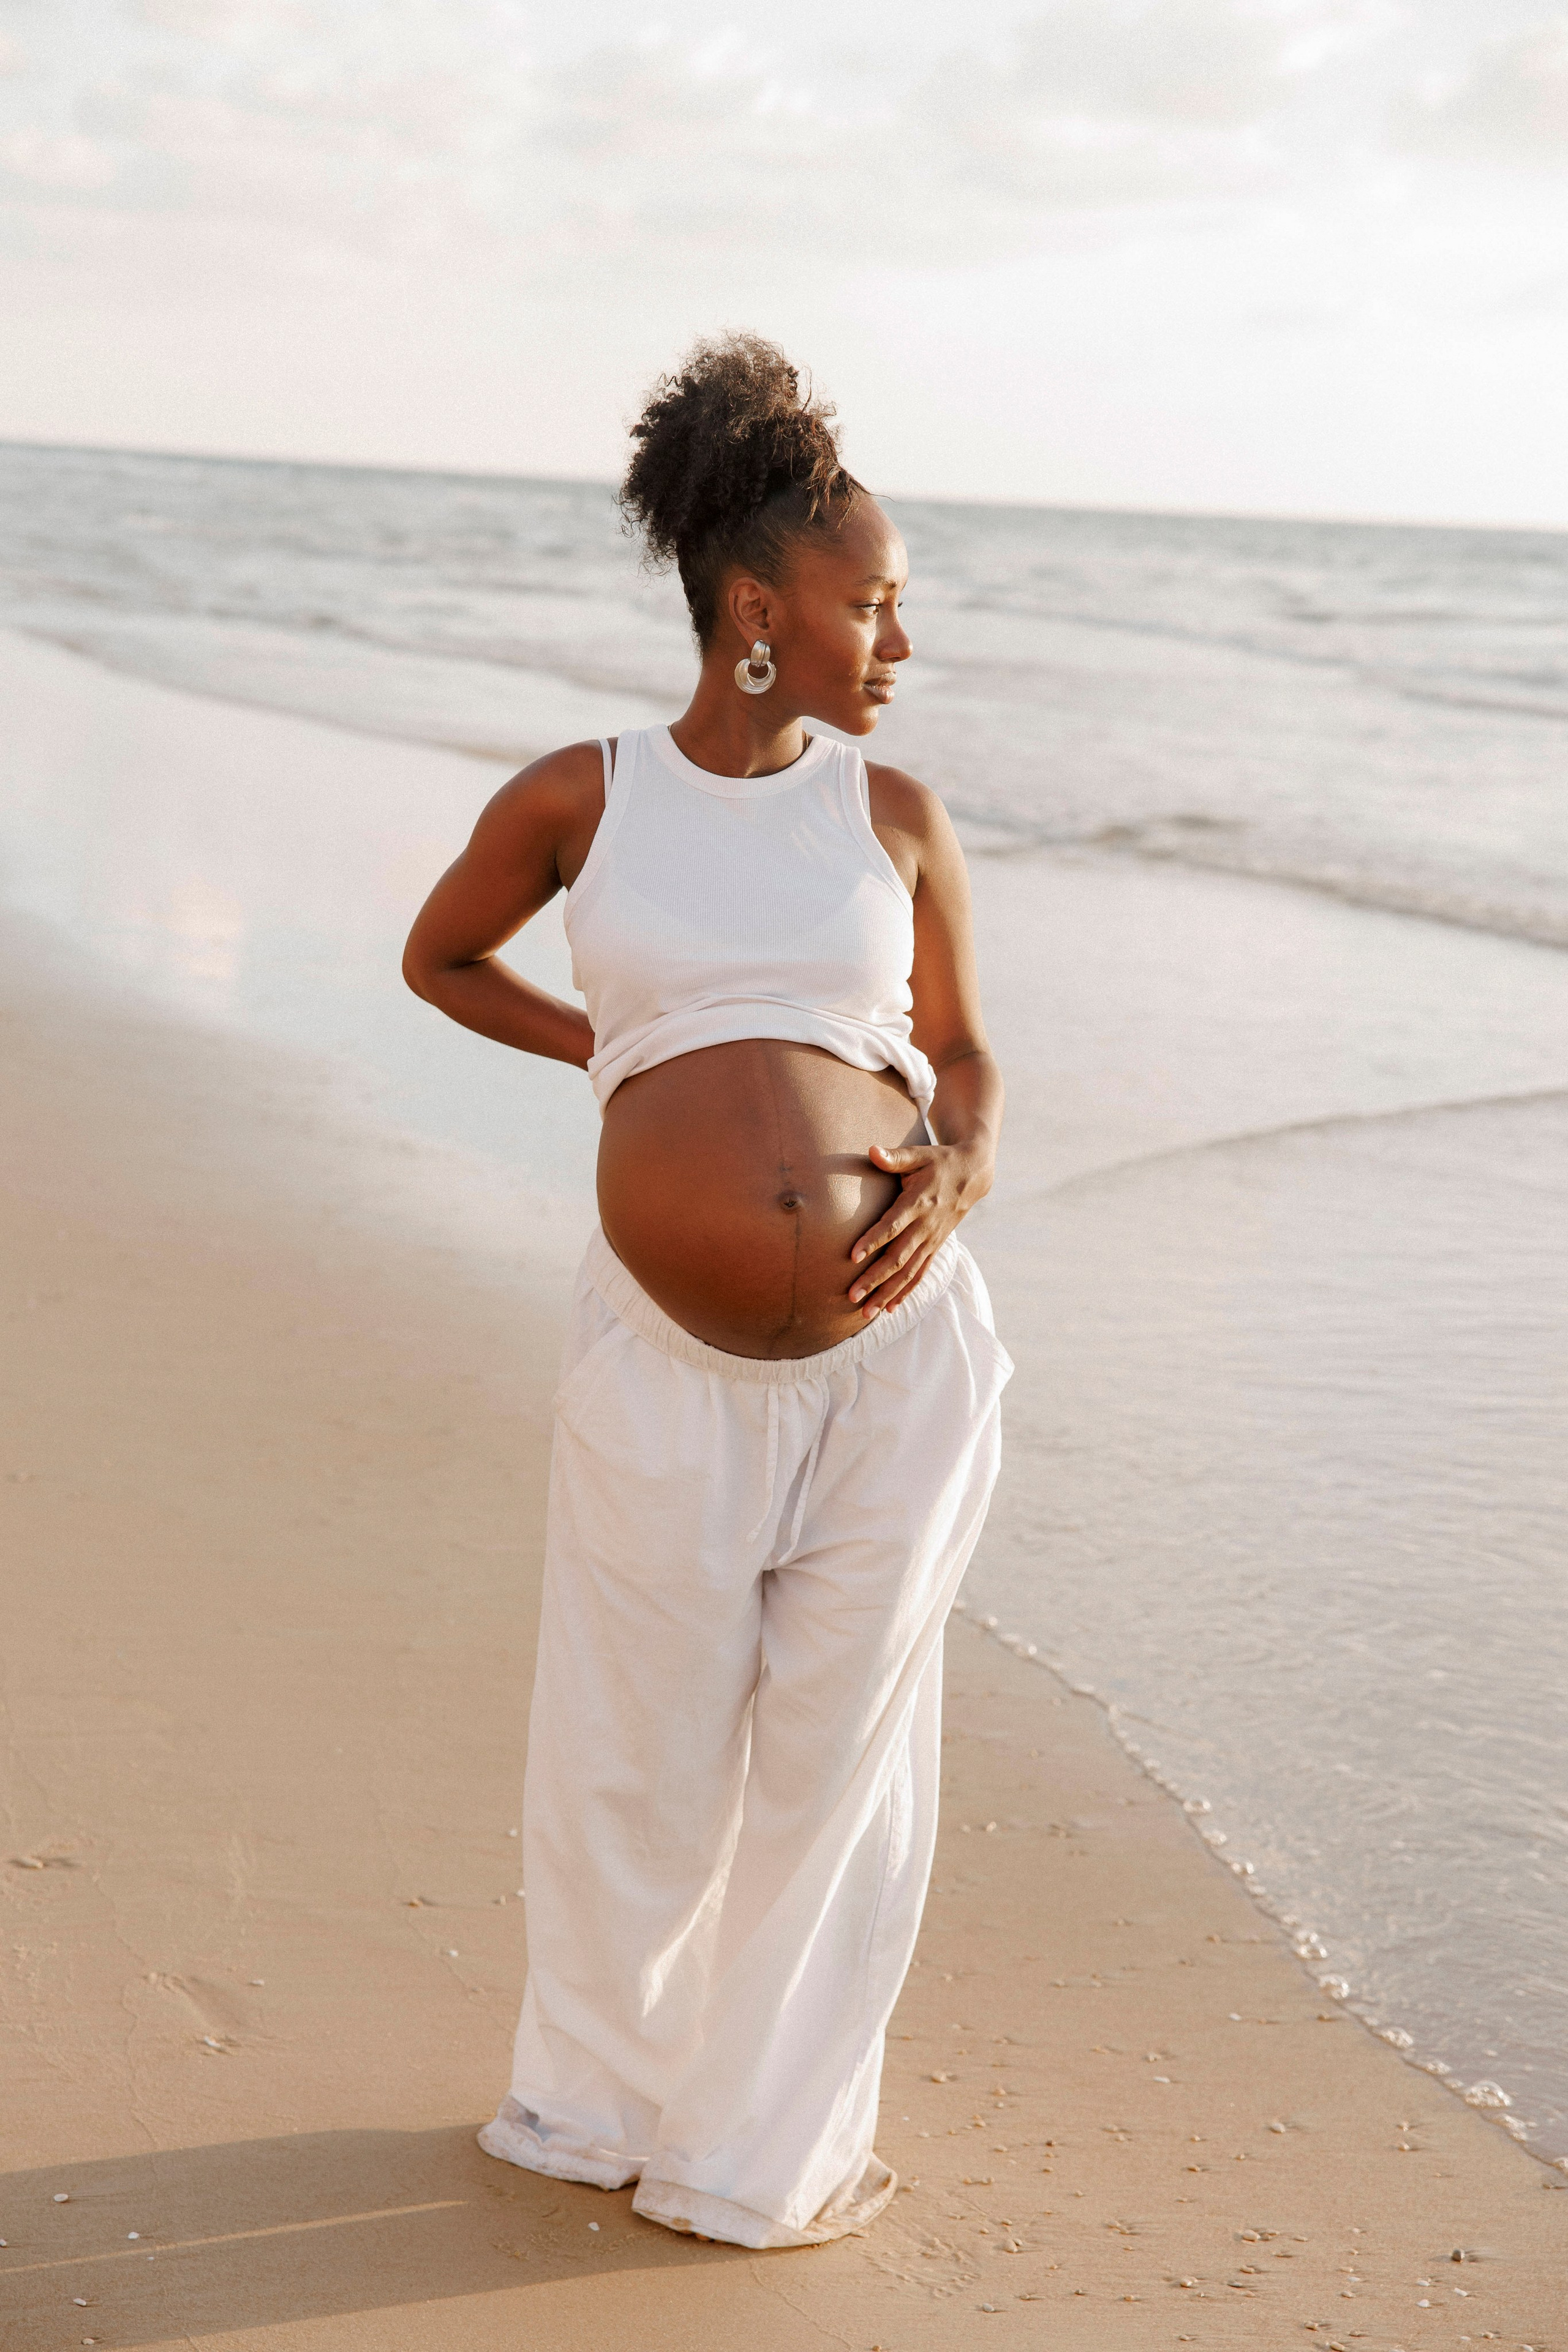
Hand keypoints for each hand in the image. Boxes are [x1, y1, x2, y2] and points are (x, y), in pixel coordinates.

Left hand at [847, 1139, 991, 1316]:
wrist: (973, 1174)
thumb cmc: (939, 1161)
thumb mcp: (919, 1154)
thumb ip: (895, 1157)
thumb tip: (872, 1150)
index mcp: (919, 1202)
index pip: (893, 1225)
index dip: (874, 1240)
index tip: (853, 1255)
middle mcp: (926, 1226)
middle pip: (898, 1258)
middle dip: (875, 1278)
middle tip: (852, 1295)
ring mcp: (932, 1240)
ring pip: (908, 1273)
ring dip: (887, 1293)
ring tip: (865, 1313)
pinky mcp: (935, 1247)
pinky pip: (920, 1274)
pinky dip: (905, 1292)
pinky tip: (889, 1308)